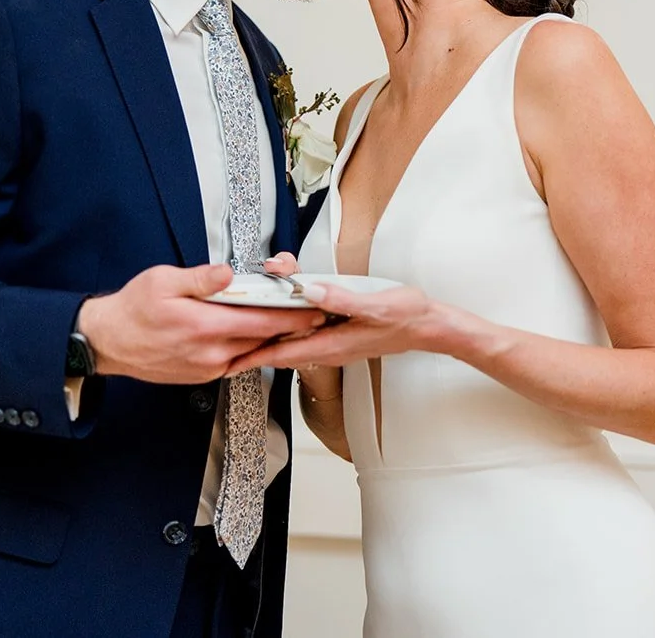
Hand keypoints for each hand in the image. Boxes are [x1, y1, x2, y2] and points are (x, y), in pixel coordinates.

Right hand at [77, 263, 327, 383]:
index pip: (261, 321)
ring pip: (253, 352)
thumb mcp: (163, 281)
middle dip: (291, 326)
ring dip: (273, 338)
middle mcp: (210, 352)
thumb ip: (200, 278)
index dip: (292, 315)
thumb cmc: (134, 309)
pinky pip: (237, 361)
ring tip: (293, 322)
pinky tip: (261, 336)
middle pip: (264, 338)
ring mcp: (208, 367)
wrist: (109, 343)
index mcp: (203, 325)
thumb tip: (226, 273)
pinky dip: (253, 349)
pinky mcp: (204, 375)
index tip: (314, 307)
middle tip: (315, 314)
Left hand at [229, 282, 443, 373]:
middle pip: (281, 348)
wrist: (428, 326)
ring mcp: (333, 342)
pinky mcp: (339, 334)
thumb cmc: (406, 317)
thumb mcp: (375, 304)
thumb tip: (310, 292)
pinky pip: (305, 334)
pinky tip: (281, 314)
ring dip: (268, 332)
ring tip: (247, 321)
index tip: (227, 362)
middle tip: (226, 336)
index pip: (282, 354)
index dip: (251, 358)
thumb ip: (341, 299)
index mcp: (331, 342)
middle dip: (253, 343)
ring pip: (291, 341)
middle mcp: (328, 347)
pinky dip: (287, 326)